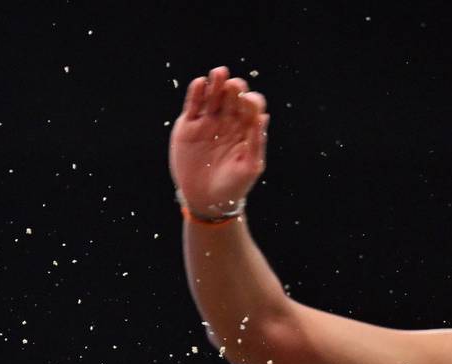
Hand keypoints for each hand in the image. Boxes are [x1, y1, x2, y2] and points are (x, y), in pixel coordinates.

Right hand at [169, 66, 268, 216]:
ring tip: (219, 74)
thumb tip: (263, 116)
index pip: (251, 106)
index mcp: (245, 128)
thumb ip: (256, 142)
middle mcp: (227, 120)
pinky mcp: (188, 126)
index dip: (252, 101)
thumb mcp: (250, 167)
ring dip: (217, 82)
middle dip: (235, 87)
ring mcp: (207, 121)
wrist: (206, 201)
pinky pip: (193, 104)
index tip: (249, 104)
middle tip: (234, 86)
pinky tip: (201, 84)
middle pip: (232, 95)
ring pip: (213, 94)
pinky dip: (197, 92)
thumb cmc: (233, 186)